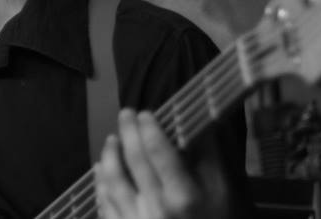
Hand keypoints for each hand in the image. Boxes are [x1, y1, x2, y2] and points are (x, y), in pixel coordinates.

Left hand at [93, 109, 229, 218]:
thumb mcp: (220, 192)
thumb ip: (207, 158)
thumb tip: (191, 123)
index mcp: (183, 196)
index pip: (158, 152)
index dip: (149, 129)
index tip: (144, 113)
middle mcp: (156, 207)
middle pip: (134, 161)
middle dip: (128, 132)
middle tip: (125, 113)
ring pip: (113, 180)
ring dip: (109, 155)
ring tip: (112, 139)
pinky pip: (104, 203)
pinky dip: (100, 182)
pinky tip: (101, 168)